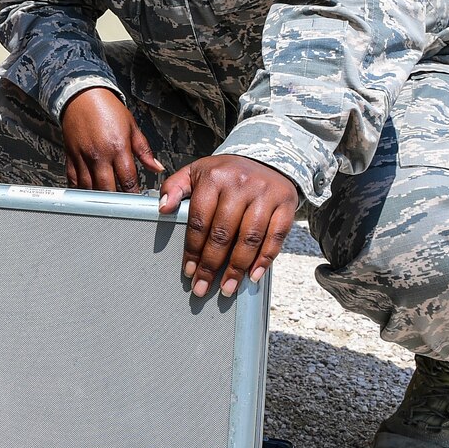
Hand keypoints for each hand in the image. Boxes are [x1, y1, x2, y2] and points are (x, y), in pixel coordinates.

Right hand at [58, 87, 161, 191]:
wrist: (82, 96)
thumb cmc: (107, 109)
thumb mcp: (132, 127)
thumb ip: (144, 151)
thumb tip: (156, 168)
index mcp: (118, 148)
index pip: (129, 179)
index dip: (134, 193)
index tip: (137, 198)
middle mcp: (99, 155)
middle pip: (108, 188)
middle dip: (117, 198)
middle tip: (122, 203)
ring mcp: (83, 157)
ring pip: (89, 188)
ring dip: (99, 196)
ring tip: (107, 200)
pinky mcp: (70, 157)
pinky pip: (73, 181)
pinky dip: (81, 189)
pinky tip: (88, 191)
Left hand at [157, 155, 298, 298]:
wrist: (266, 159)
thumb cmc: (225, 173)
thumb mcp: (196, 172)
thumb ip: (175, 188)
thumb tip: (162, 209)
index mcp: (214, 177)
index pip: (200, 220)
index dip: (193, 249)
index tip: (188, 270)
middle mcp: (241, 184)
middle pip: (224, 233)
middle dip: (211, 265)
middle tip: (202, 287)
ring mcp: (265, 194)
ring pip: (249, 238)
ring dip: (237, 268)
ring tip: (227, 288)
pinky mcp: (286, 205)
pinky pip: (275, 237)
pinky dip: (265, 260)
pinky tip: (253, 276)